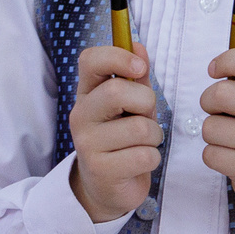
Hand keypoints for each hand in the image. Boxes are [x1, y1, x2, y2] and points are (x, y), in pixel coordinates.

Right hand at [68, 43, 161, 222]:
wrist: (106, 187)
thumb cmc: (122, 140)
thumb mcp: (131, 105)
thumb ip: (136, 77)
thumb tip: (138, 46)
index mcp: (87, 93)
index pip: (90, 60)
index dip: (117, 56)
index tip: (139, 68)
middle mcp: (81, 115)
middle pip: (116, 93)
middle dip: (146, 103)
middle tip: (144, 116)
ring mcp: (87, 144)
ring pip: (139, 128)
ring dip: (153, 136)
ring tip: (142, 144)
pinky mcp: (101, 170)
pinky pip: (144, 155)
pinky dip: (152, 159)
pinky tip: (139, 163)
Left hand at [200, 44, 234, 204]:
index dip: (227, 60)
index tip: (214, 70)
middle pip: (219, 94)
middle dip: (209, 102)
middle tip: (221, 111)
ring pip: (209, 127)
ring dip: (212, 133)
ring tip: (232, 137)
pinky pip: (209, 154)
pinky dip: (214, 155)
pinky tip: (233, 156)